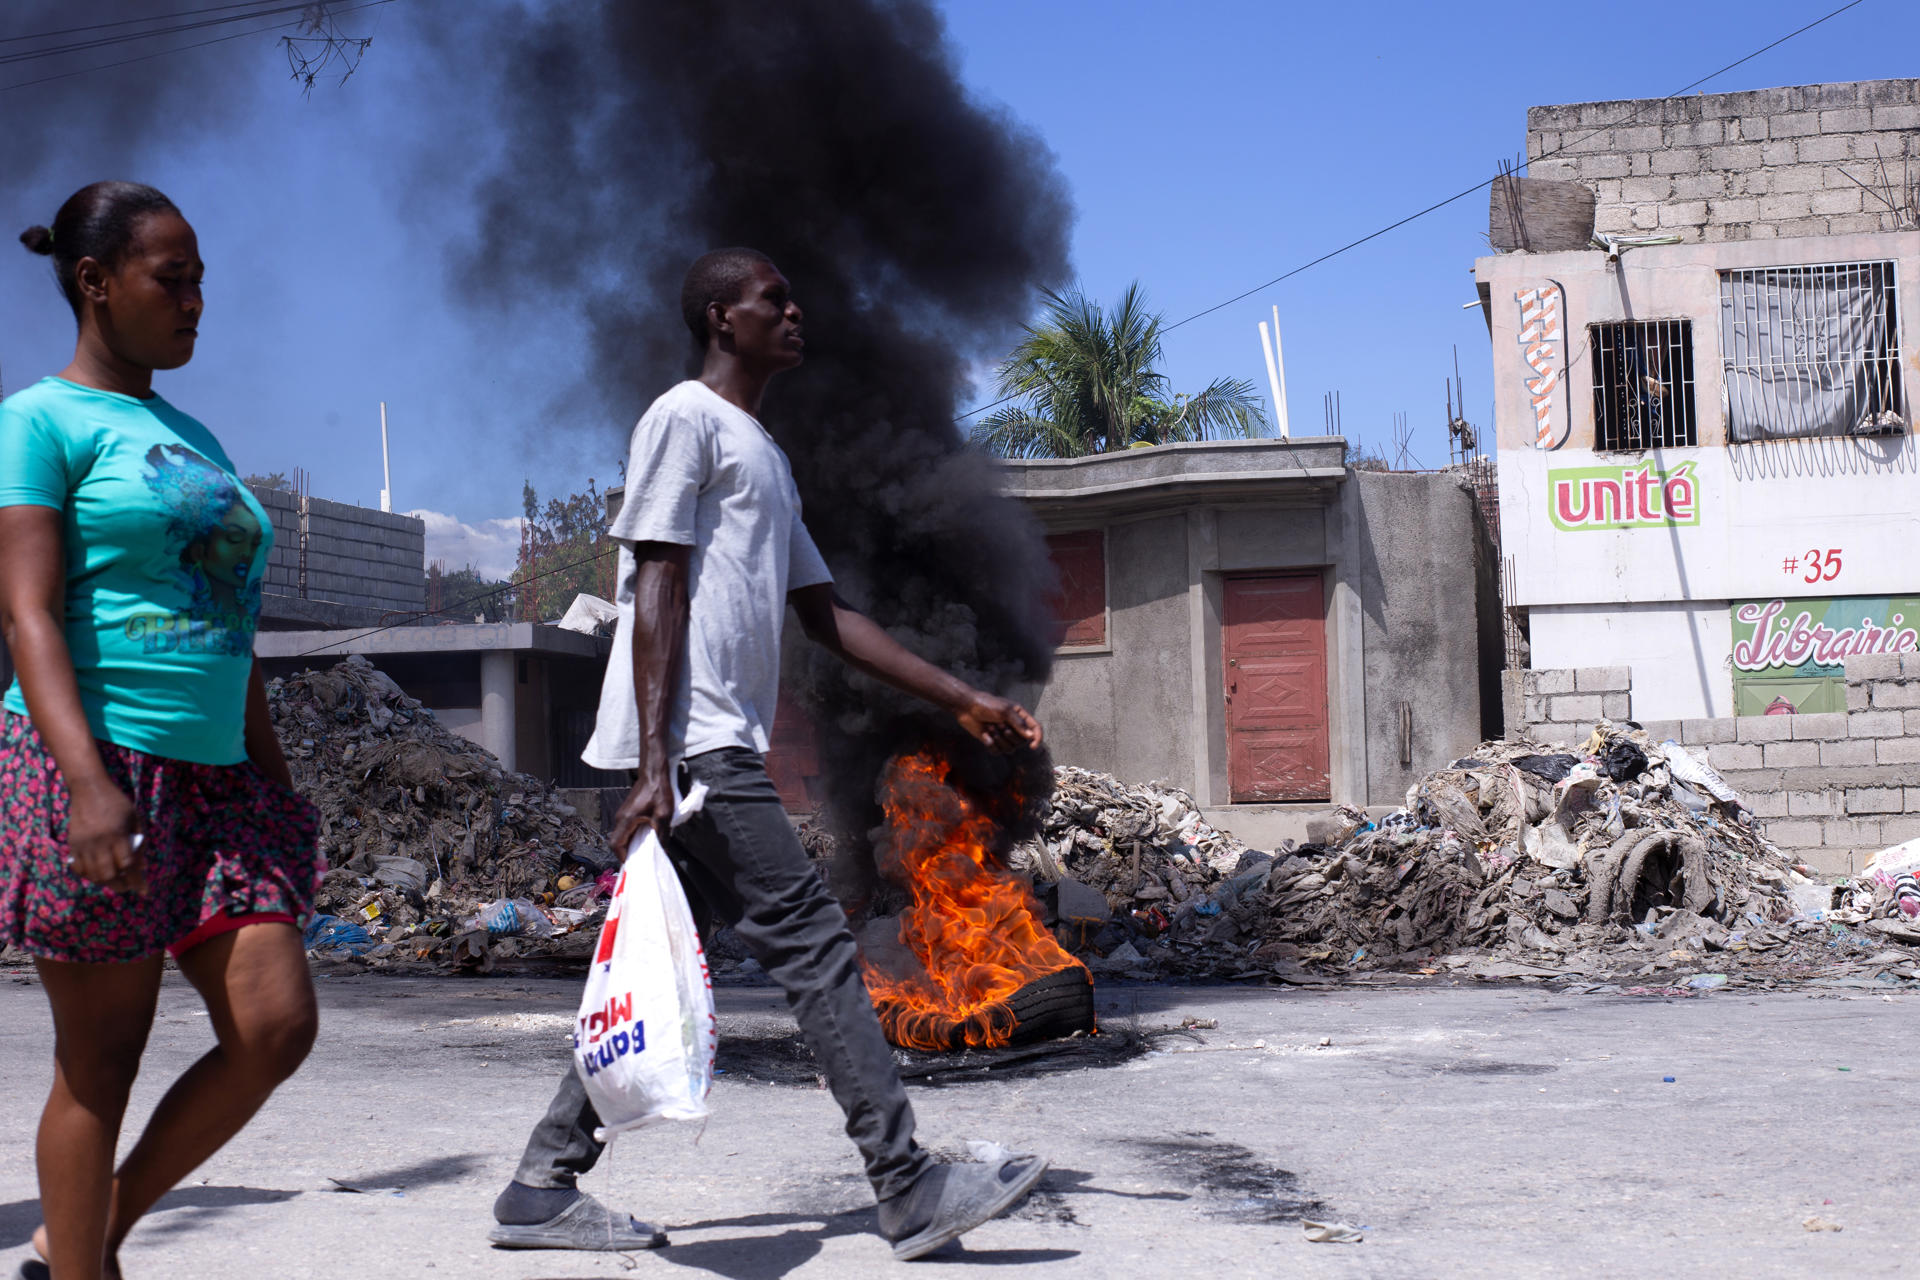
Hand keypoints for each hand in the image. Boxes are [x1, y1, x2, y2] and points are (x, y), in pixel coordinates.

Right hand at [65, 779, 144, 896]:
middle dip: (121, 885)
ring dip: (106, 882)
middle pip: (109, 875)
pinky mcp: (72, 845)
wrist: (88, 789)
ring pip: (93, 874)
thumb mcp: (135, 818)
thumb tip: (143, 866)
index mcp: (117, 835)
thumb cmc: (116, 802)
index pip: (128, 865)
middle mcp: (99, 842)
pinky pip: (78, 868)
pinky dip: (89, 875)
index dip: (137, 880)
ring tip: (116, 882)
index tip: (144, 890)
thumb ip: (140, 841)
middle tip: (129, 887)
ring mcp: (83, 845)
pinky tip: (98, 874)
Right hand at [607, 764, 674, 855]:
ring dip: (631, 845)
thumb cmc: (658, 793)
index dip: (623, 857)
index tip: (635, 865)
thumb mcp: (663, 816)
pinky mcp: (628, 811)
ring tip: (644, 852)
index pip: (616, 845)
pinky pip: (626, 829)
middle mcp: (620, 818)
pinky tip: (645, 838)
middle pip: (617, 842)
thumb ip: (662, 835)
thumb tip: (662, 852)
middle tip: (641, 861)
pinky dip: (633, 837)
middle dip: (627, 853)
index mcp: (626, 821)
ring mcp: (622, 814)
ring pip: (621, 835)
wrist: (654, 773)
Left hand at [954, 691, 1042, 753]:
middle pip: (1021, 742)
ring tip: (990, 728)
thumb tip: (1031, 736)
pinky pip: (998, 752)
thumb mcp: (1005, 710)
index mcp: (1020, 716)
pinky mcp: (993, 742)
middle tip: (998, 724)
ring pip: (1009, 749)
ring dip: (999, 740)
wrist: (967, 708)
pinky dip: (991, 744)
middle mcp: (1014, 727)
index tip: (1032, 746)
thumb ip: (1019, 723)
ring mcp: (1004, 736)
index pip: (1035, 729)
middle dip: (1009, 735)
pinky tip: (985, 735)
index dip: (1037, 738)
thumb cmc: (986, 704)